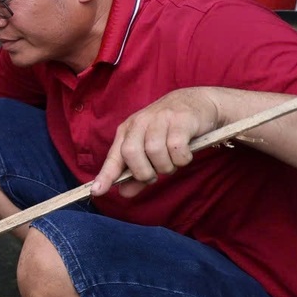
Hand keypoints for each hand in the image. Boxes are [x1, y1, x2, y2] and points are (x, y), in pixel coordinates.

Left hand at [91, 88, 222, 198]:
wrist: (198, 102)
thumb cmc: (170, 130)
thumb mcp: (150, 149)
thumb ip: (137, 173)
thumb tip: (124, 193)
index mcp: (127, 130)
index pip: (114, 156)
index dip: (106, 175)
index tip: (97, 191)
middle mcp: (140, 123)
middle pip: (131, 153)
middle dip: (143, 172)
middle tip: (156, 174)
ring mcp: (160, 119)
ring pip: (155, 151)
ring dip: (166, 166)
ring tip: (173, 162)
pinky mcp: (181, 120)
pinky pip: (177, 148)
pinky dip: (182, 159)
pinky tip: (185, 154)